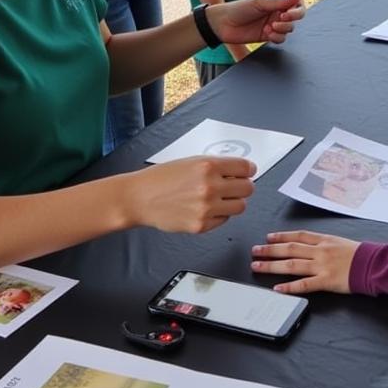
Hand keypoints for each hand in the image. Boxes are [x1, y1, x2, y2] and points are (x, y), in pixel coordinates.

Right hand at [129, 157, 255, 232]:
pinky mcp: (201, 225)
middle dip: (243, 186)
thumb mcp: (191, 162)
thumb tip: (240, 172)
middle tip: (233, 186)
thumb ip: (217, 166)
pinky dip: (219, 215)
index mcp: (208, 166)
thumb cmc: (162, 178)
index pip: (246, 168)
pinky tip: (205, 209)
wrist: (139, 198)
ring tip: (218, 199)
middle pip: (248, 188)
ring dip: (233, 202)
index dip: (248, 170)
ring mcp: (206, 208)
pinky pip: (224, 220)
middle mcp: (209, 186)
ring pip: (240, 206)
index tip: (246, 173)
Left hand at [207, 0, 304, 45]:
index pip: (294, 7)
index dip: (295, 12)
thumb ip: (279, 2)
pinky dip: (277, 37)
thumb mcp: (259, 3)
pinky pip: (280, 39)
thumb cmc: (238, 9)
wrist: (222, 24)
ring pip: (288, 31)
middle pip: (293, 21)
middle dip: (288, 22)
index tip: (286, 14)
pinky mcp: (266, 37)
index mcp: (275, 4)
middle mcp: (275, 15)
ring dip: (281, 30)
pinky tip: (267, 34)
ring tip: (269, 28)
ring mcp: (271, 26)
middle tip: (277, 21)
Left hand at [251, 230, 357, 293]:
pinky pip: (304, 284)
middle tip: (255, 251)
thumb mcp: (341, 241)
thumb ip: (325, 243)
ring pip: (292, 265)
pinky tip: (277, 288)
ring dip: (272, 265)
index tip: (268, 237)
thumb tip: (311, 245)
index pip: (298, 236)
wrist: (374, 263)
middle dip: (270, 250)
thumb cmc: (361, 254)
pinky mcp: (326, 281)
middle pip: (290, 249)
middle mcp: (320, 251)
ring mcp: (322, 266)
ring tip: (257, 266)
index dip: (281, 236)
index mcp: (324, 240)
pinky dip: (289, 287)